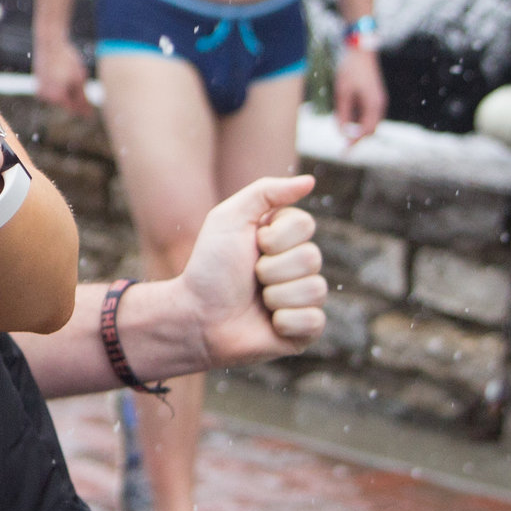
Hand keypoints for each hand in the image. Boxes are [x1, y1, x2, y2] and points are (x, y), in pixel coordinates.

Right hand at [33, 32, 91, 116]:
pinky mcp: (38, 84)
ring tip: (71, 76)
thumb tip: (88, 114)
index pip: (74, 109)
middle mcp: (46, 97)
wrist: (50, 44)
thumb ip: (83, 99)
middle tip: (83, 89)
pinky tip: (63, 74)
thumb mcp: (80, 80)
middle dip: (75, 98)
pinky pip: (52, 90)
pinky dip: (59, 86)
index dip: (84, 109)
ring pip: (58, 97)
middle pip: (65, 103)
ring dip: (67, 92)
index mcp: (58, 98)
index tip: (92, 111)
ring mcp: (40, 91)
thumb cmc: (67, 60)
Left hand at [178, 175, 326, 366]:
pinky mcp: (305, 329)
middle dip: (270, 269)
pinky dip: (284, 322)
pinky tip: (267, 323)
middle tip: (249, 278)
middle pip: (311, 258)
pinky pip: (314, 320)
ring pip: (314, 289)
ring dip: (275, 296)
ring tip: (256, 301)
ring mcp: (304, 298)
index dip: (273, 237)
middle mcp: (299, 266)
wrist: (195, 316)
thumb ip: (265, 192)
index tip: (251, 245)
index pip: (305, 225)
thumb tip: (310, 180)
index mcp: (285, 238)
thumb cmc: (209, 267)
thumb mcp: (229, 218)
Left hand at [333, 47, 385, 143]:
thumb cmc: (350, 71)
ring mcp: (378, 100)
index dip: (355, 143)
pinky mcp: (374, 97)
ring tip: (342, 134)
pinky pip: (367, 115)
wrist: (360, 51)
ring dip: (357, 130)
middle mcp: (379, 105)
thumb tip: (342, 133)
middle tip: (343, 149)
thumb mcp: (342, 93)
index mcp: (373, 105)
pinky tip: (346, 121)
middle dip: (357, 139)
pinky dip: (358, 121)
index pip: (366, 132)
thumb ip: (343, 114)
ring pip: (369, 123)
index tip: (344, 152)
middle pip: (370, 130)